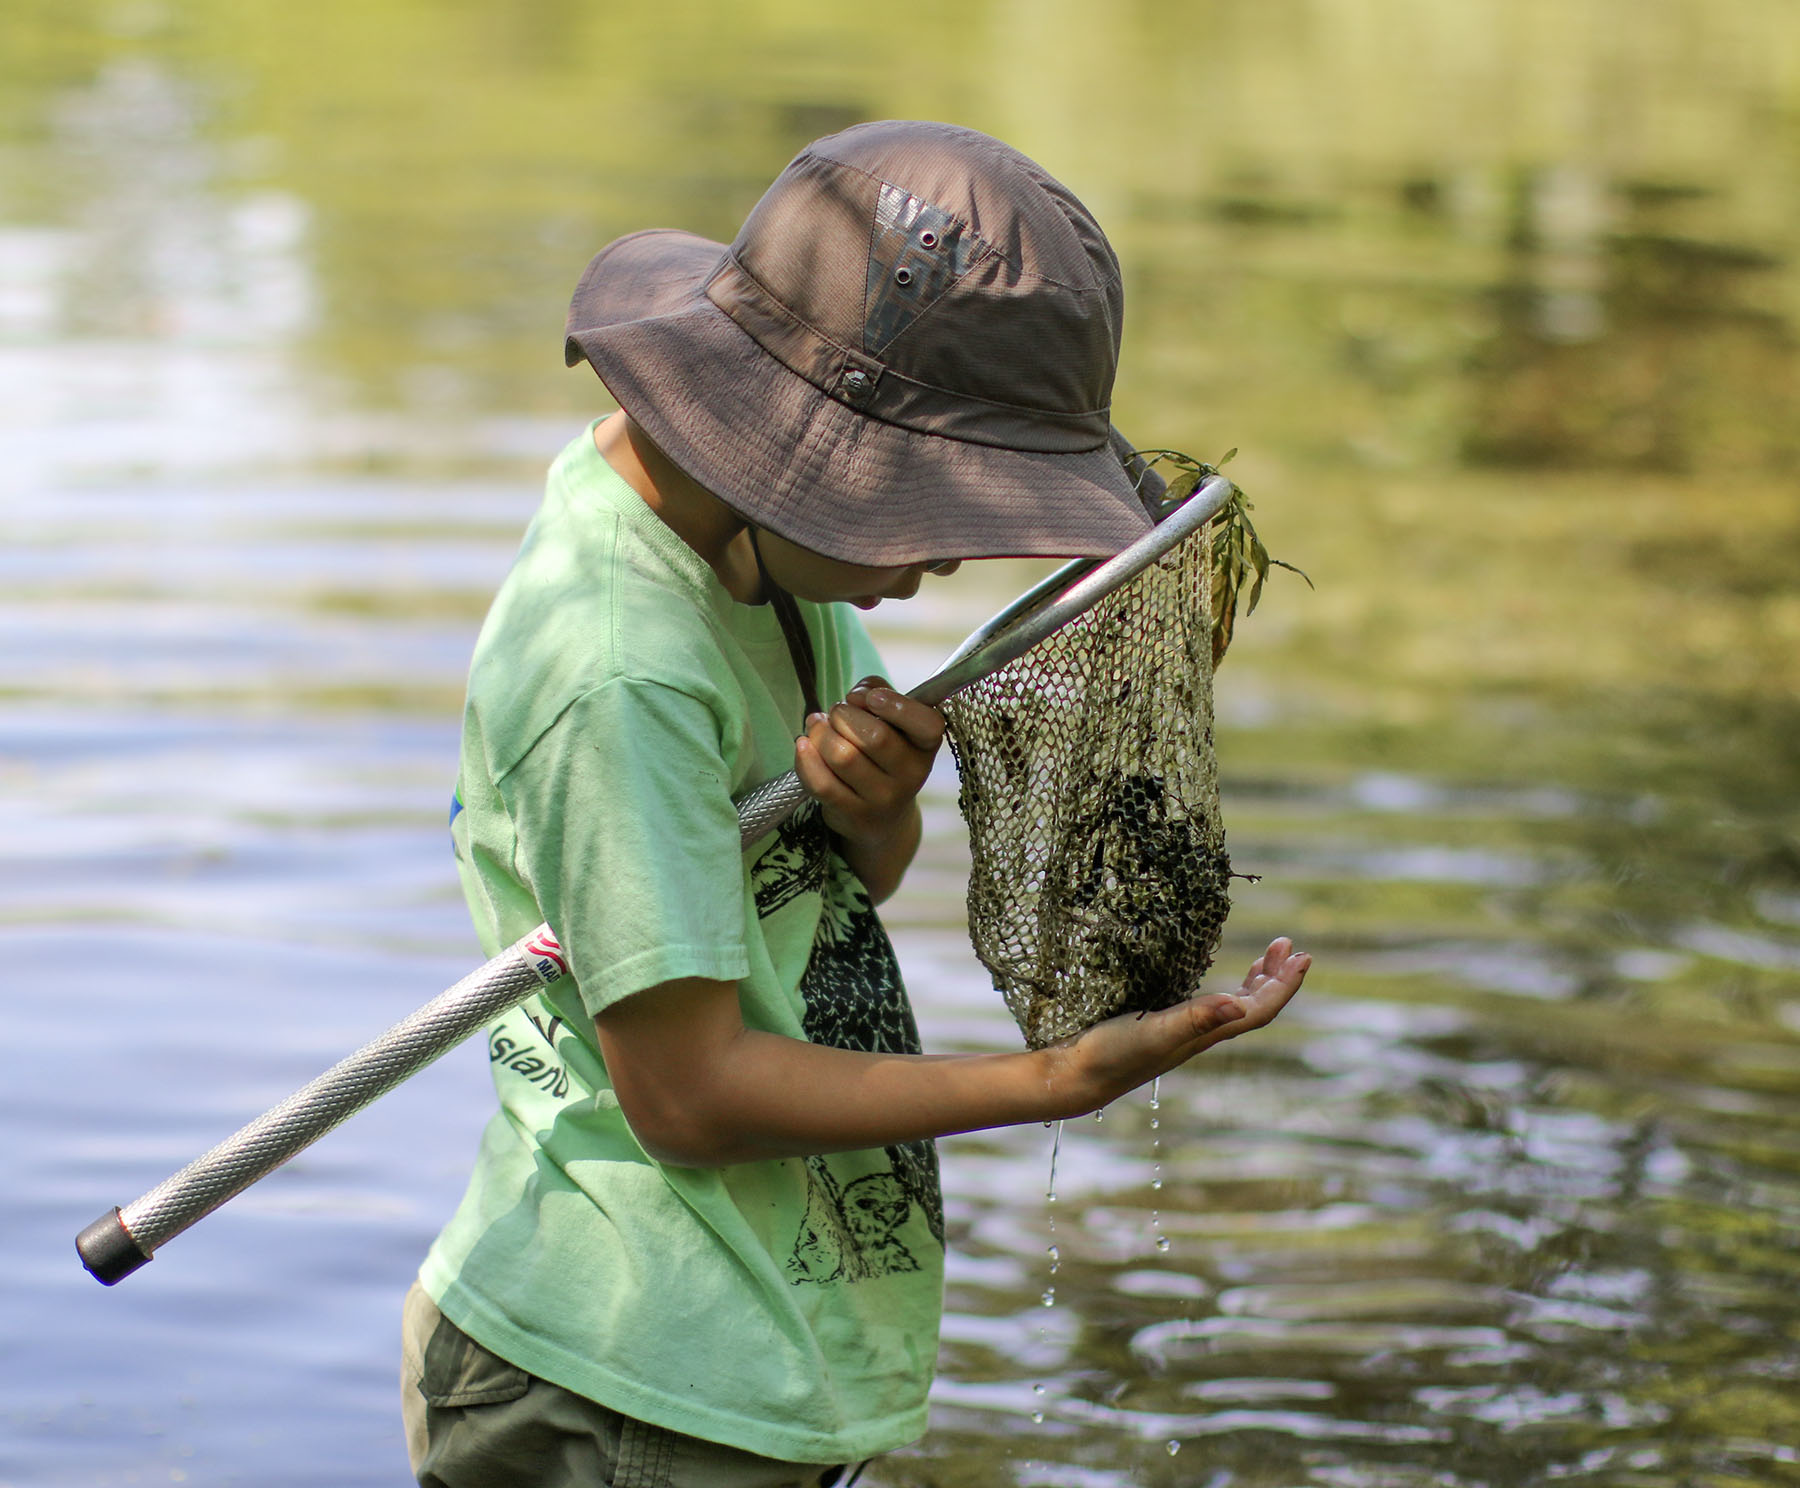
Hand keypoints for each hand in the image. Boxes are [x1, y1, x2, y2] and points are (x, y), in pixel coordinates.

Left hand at [794, 675, 942, 851]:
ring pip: (843, 756)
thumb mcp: (892, 720)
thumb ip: (877, 691)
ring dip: (820, 733)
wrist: (881, 816)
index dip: (897, 706)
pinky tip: (803, 745)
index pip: (927, 724)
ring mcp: (883, 798)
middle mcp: (912, 774)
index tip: (870, 698)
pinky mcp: (853, 813)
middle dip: (843, 714)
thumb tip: (857, 695)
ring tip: (818, 727)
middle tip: (836, 713)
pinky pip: (822, 783)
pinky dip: (806, 758)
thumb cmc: (884, 753)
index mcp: (926, 745)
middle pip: (875, 737)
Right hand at [1044, 937, 1310, 1115]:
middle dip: (1276, 977)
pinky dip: (1224, 987)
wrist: (1078, 1075)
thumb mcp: (1155, 1031)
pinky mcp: (1161, 1024)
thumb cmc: (1114, 1054)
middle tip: (1290, 946)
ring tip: (1268, 958)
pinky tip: (1216, 981)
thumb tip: (1238, 1003)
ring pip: (1233, 1005)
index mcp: (1205, 1033)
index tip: (1303, 957)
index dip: (1284, 986)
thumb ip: (1195, 1017)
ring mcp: (1183, 1030)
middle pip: (1253, 1006)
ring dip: (1255, 981)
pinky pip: (1208, 1005)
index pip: (1259, 1010)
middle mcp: (1200, 1033)